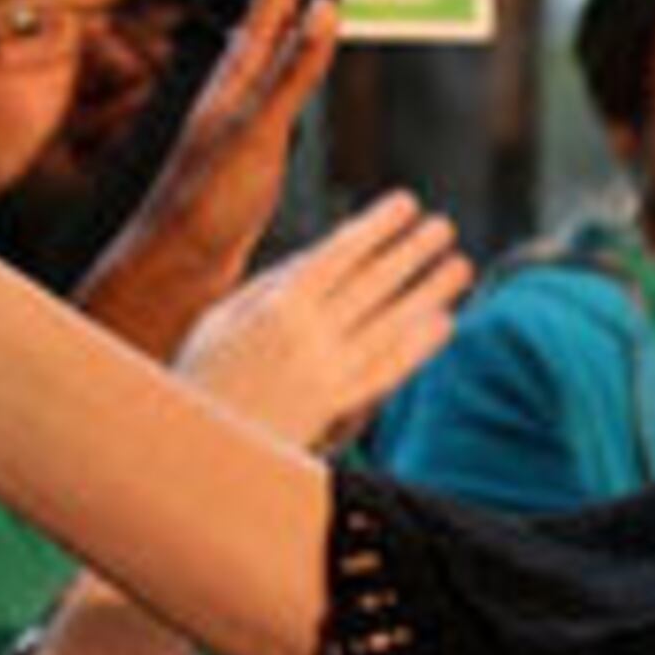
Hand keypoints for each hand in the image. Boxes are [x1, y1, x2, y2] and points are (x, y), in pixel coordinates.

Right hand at [74, 0, 381, 348]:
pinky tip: (326, 10)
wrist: (174, 253)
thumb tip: (293, 70)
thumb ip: (273, 99)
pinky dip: (306, 45)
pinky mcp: (251, 133)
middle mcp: (236, 73)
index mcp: (239, 70)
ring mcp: (241, 99)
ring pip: (273, 18)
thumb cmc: (214, 201)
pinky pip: (284, 82)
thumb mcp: (252, 137)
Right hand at [175, 191, 469, 450]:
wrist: (193, 451)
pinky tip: (445, 323)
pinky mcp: (335, 407)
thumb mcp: (222, 318)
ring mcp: (323, 372)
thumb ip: (271, 285)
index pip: (339, 253)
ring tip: (460, 267)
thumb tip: (318, 256)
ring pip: (389, 323)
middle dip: (412, 251)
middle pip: (372, 283)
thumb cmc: (203, 376)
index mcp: (274, 303)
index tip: (407, 204)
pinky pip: (386, 370)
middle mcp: (305, 334)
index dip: (377, 226)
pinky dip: (418, 346)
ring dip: (429, 292)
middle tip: (446, 226)